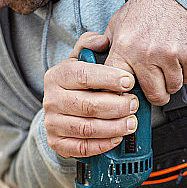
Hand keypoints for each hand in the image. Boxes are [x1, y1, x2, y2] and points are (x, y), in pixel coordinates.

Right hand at [43, 32, 139, 157]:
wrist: (58, 111)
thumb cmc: (75, 84)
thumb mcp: (78, 60)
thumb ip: (89, 45)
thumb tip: (102, 40)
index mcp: (57, 76)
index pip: (83, 75)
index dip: (109, 78)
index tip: (129, 81)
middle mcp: (51, 100)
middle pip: (88, 105)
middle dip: (117, 105)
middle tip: (134, 104)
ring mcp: (53, 123)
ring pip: (88, 128)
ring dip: (114, 126)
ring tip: (131, 122)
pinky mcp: (57, 143)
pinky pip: (82, 147)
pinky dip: (103, 144)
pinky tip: (117, 137)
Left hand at [104, 0, 186, 104]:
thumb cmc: (153, 3)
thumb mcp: (121, 18)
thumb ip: (107, 41)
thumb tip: (92, 53)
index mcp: (125, 47)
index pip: (118, 86)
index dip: (125, 95)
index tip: (130, 96)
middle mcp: (145, 54)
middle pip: (153, 95)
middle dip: (156, 94)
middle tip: (157, 87)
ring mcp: (169, 56)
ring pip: (172, 88)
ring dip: (172, 82)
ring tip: (169, 65)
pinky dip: (186, 72)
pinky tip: (181, 57)